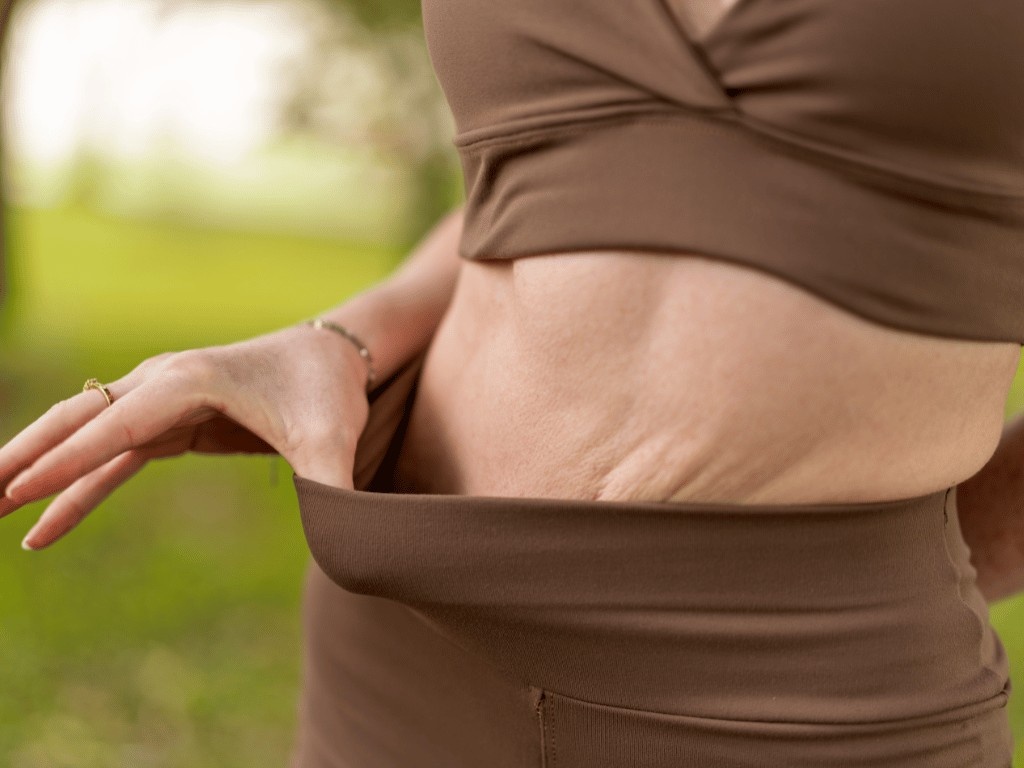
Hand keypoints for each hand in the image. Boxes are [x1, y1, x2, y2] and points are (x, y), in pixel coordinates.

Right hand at [0, 324, 369, 549]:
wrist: (332, 357)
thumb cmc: (330, 391)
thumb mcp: (332, 438)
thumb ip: (329, 487)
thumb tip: (339, 542)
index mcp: (190, 381)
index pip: (115, 426)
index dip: (66, 462)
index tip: (15, 491)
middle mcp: (162, 382)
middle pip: (76, 420)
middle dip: (23, 457)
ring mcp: (160, 400)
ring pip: (83, 437)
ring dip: (36, 472)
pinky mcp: (170, 422)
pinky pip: (111, 458)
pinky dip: (76, 488)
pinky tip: (46, 528)